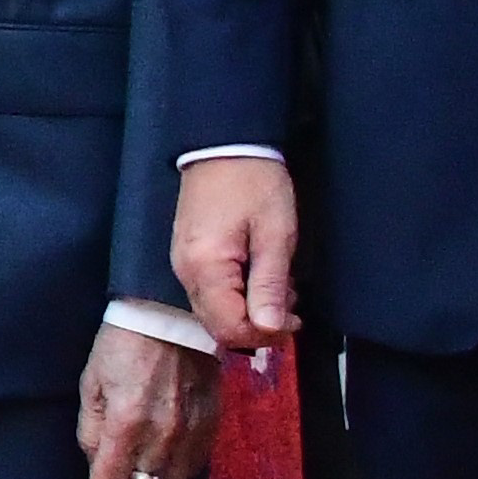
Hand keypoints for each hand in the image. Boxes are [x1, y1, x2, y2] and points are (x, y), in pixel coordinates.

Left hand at [76, 319, 217, 478]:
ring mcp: (191, 432)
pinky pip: (194, 467)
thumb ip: (92, 428)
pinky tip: (163, 464)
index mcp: (126, 424)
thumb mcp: (92, 383)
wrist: (173, 313)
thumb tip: (98, 464)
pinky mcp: (212, 424)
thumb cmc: (122, 343)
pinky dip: (175, 474)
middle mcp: (162, 435)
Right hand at [172, 156, 300, 352]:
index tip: (295, 318)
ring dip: (249, 311)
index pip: (230, 328)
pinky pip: (210, 294)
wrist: (224, 145)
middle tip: (291, 304)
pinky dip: (237, 296)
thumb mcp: (275, 234)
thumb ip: (270, 284)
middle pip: (218, 325)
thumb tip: (270, 328)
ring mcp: (182, 266)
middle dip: (258, 325)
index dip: (265, 334)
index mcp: (206, 269)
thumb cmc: (255, 184)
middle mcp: (186, 273)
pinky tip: (259, 276)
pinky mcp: (187, 257)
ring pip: (214, 312)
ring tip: (280, 286)